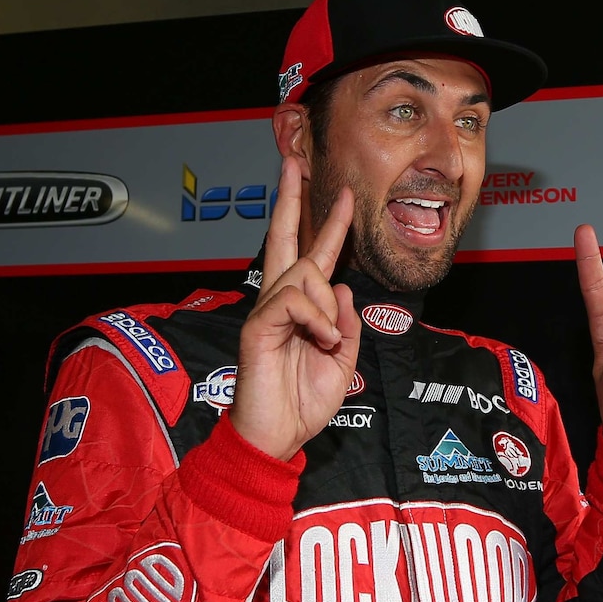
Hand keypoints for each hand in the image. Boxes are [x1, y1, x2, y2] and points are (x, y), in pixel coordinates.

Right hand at [229, 155, 361, 461]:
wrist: (278, 437)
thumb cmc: (302, 404)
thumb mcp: (342, 362)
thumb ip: (345, 324)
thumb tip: (341, 285)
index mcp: (300, 311)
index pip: (314, 258)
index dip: (330, 227)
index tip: (345, 197)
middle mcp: (280, 304)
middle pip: (285, 240)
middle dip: (292, 200)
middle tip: (294, 164)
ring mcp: (266, 313)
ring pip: (302, 275)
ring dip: (326, 307)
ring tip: (328, 342)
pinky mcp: (257, 326)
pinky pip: (292, 301)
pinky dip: (315, 319)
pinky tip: (321, 340)